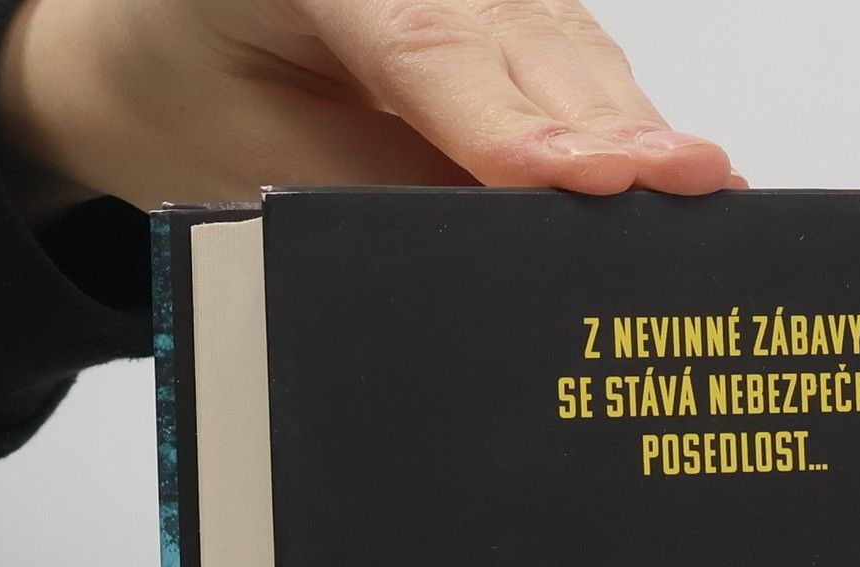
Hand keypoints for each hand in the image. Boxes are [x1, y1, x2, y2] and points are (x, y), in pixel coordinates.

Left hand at [0, 0, 740, 219]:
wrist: (155, 52)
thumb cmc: (194, 97)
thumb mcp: (256, 164)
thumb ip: (375, 196)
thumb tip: (495, 249)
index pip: (430, 47)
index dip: (513, 121)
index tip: (582, 175)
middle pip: (522, 43)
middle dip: (610, 127)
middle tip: (688, 188)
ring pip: (564, 48)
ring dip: (633, 128)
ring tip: (704, 188)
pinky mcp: (497, 9)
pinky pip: (569, 58)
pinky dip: (624, 121)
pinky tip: (676, 168)